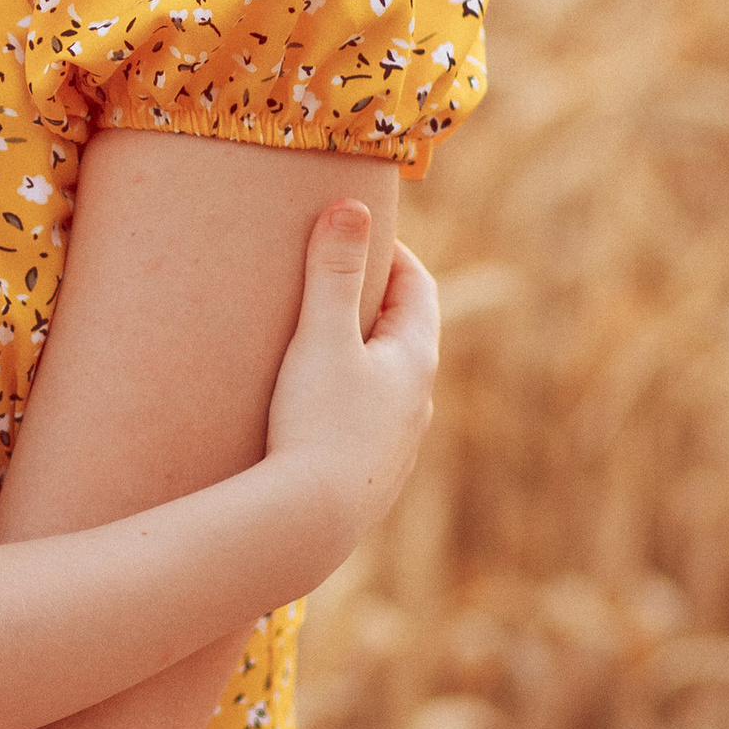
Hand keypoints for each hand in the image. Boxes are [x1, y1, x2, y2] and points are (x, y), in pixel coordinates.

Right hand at [262, 201, 438, 566]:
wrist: (310, 523)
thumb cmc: (318, 423)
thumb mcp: (322, 337)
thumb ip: (334, 271)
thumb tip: (352, 205)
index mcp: (415, 359)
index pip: (417, 288)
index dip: (393, 253)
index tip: (358, 230)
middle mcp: (417, 404)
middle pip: (404, 335)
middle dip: (372, 302)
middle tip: (331, 276)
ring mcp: (397, 446)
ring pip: (386, 386)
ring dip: (360, 358)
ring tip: (315, 343)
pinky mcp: (371, 480)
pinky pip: (365, 426)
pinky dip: (347, 403)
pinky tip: (311, 412)